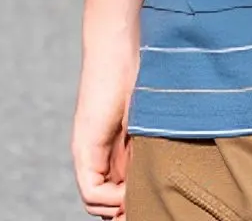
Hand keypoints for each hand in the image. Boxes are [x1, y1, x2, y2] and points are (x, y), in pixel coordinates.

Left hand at [72, 31, 139, 218]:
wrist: (120, 46)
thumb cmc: (142, 70)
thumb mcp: (150, 115)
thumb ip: (150, 141)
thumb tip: (165, 169)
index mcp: (111, 146)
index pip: (114, 189)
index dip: (131, 201)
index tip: (152, 201)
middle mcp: (94, 152)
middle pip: (103, 200)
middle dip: (125, 209)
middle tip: (148, 208)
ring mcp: (86, 150)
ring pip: (95, 200)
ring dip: (117, 207)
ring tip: (139, 198)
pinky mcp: (85, 146)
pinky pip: (91, 190)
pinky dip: (109, 199)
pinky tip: (127, 190)